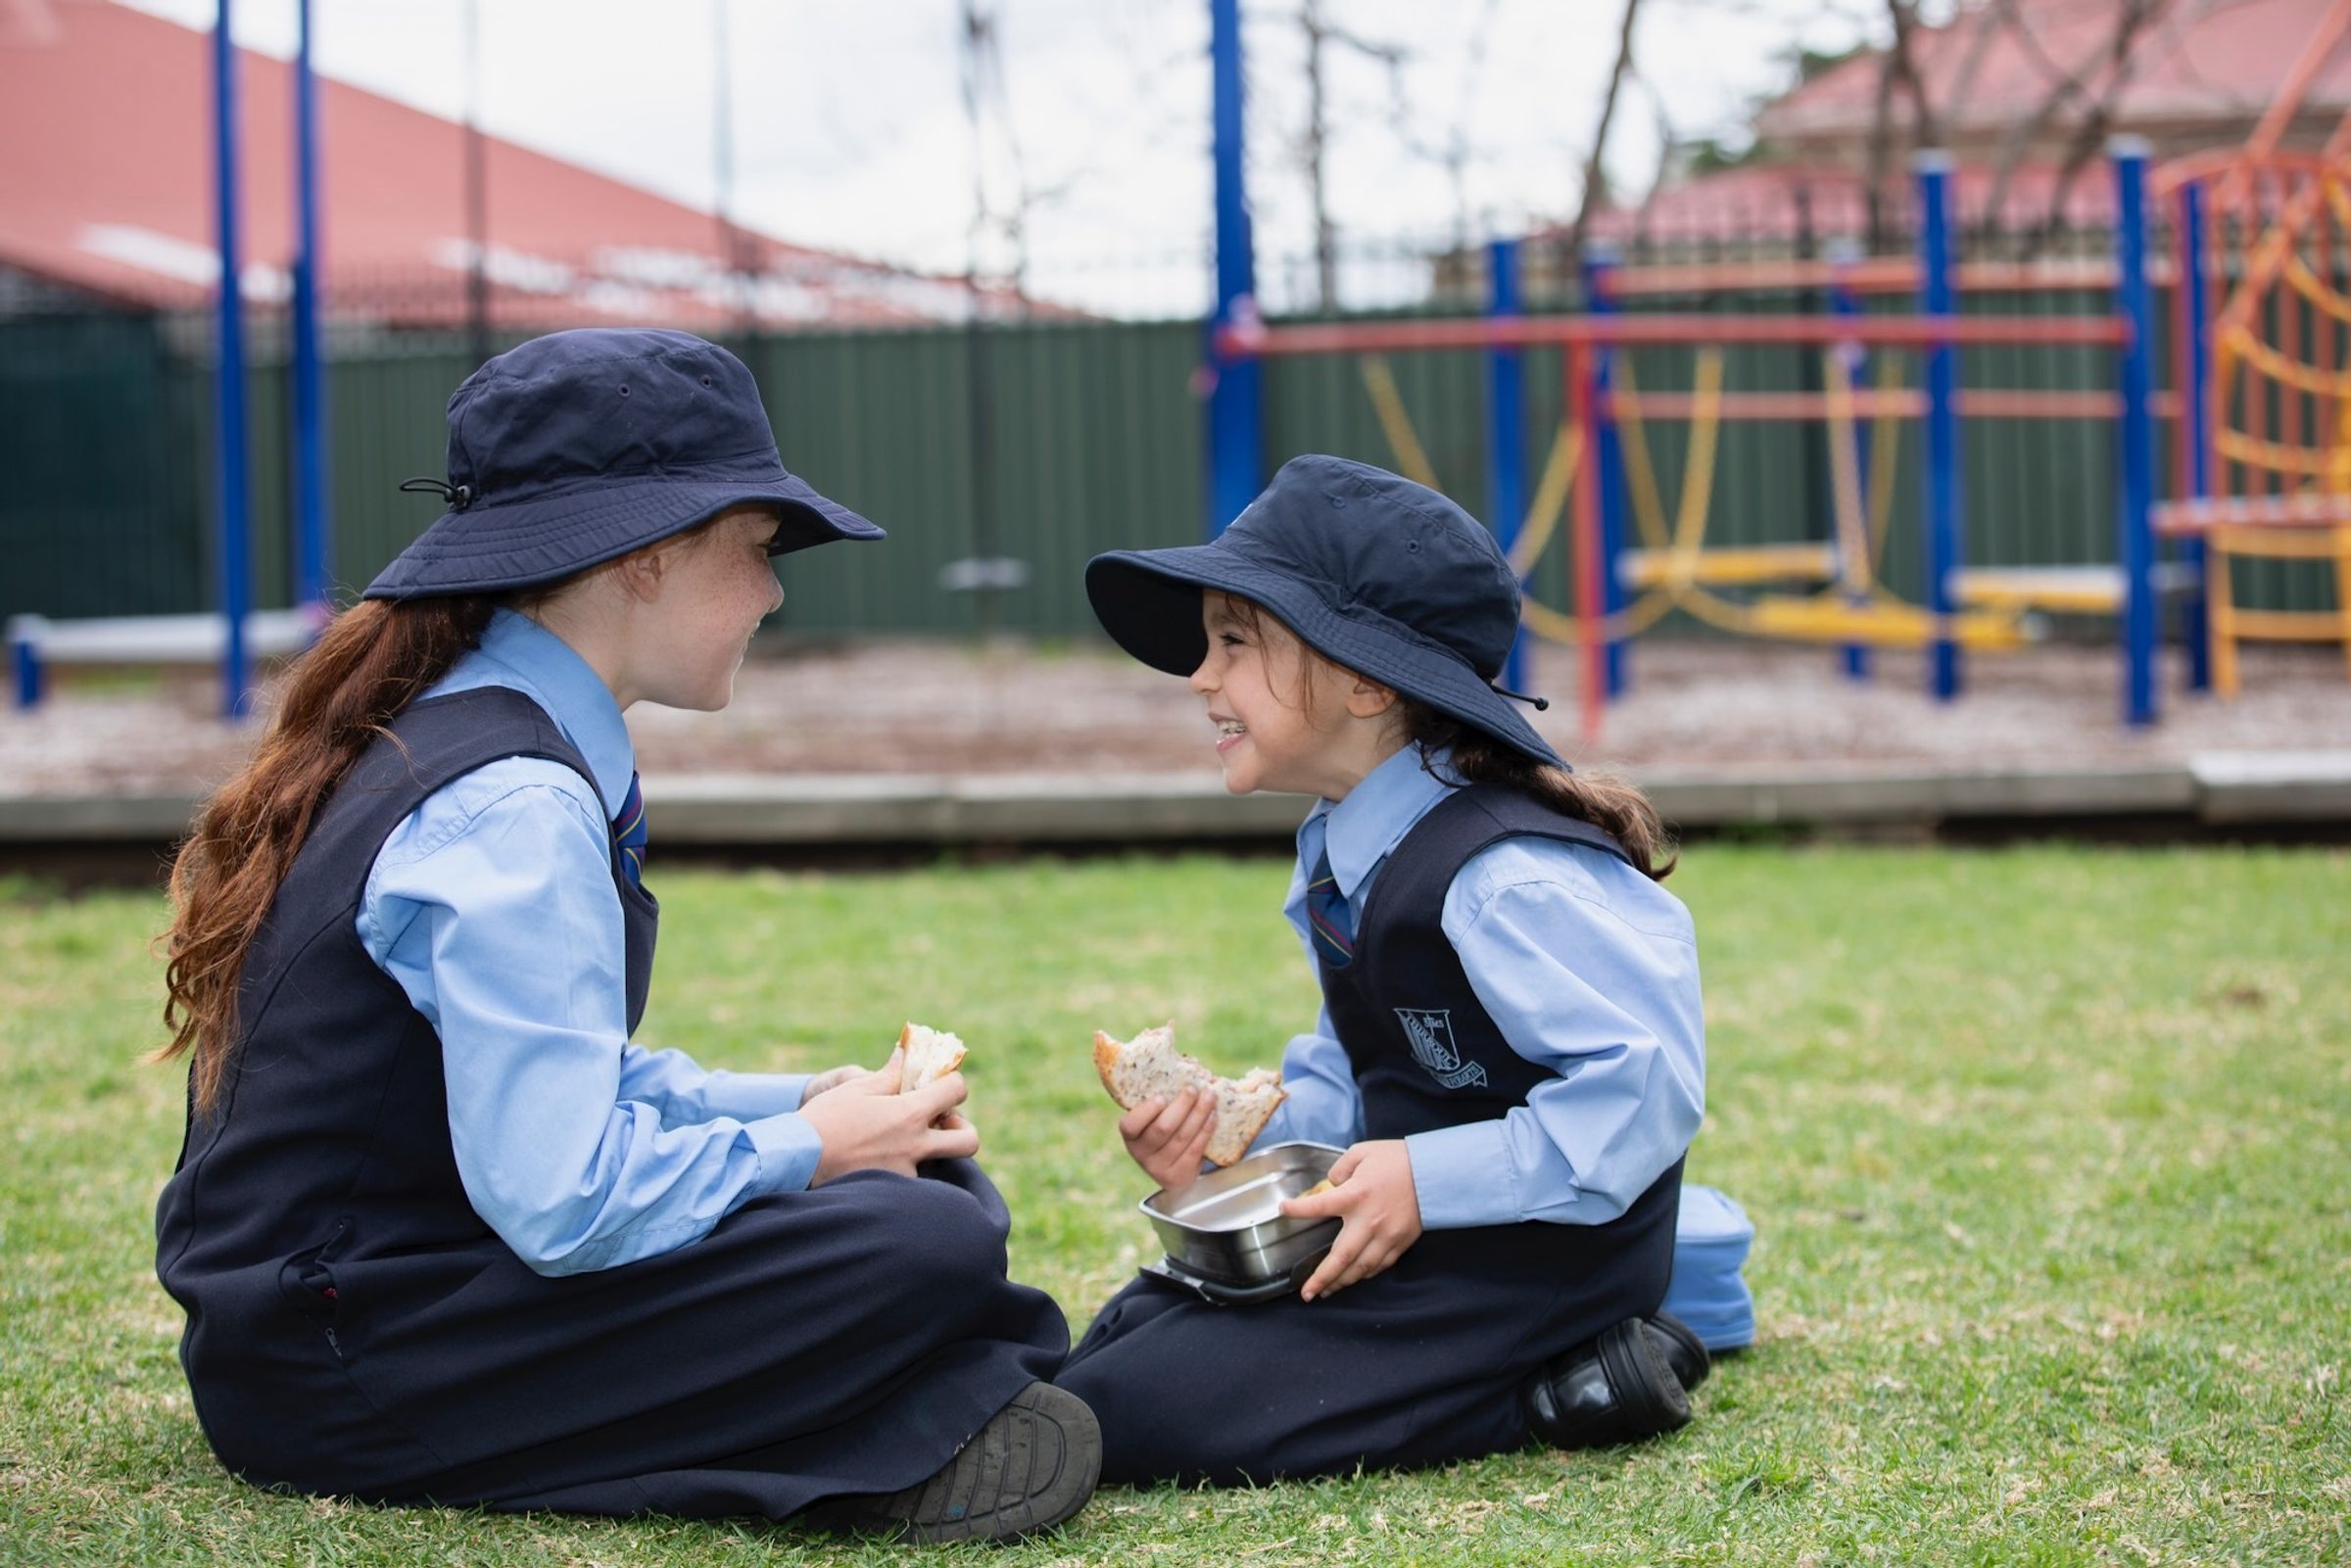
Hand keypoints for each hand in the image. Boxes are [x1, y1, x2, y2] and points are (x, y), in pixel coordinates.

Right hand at [799, 1048, 979, 1183]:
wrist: (796, 1160)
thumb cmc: (825, 1119)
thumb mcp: (856, 1088)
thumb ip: (890, 1074)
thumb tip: (907, 1052)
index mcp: (910, 1114)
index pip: (957, 1091)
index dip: (952, 1083)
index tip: (939, 1085)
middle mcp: (916, 1146)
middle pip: (968, 1140)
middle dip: (962, 1128)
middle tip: (941, 1122)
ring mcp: (906, 1172)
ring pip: (940, 1163)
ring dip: (931, 1150)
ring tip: (905, 1141)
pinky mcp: (893, 1192)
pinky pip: (914, 1179)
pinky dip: (906, 1167)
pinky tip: (883, 1159)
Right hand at [1118, 1086, 1216, 1191]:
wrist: (1173, 1167)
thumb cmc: (1163, 1129)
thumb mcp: (1153, 1118)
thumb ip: (1160, 1101)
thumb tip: (1183, 1067)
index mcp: (1130, 1136)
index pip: (1130, 1125)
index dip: (1146, 1112)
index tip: (1161, 1097)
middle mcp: (1141, 1154)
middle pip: (1162, 1129)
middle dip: (1181, 1106)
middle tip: (1193, 1088)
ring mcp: (1159, 1168)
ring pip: (1182, 1137)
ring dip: (1199, 1114)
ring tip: (1209, 1097)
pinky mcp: (1179, 1176)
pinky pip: (1195, 1149)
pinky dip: (1206, 1130)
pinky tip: (1213, 1116)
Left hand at [1279, 1140, 1422, 1301]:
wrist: (1436, 1173)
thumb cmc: (1397, 1159)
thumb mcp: (1362, 1152)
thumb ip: (1340, 1169)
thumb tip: (1331, 1184)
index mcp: (1356, 1195)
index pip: (1320, 1206)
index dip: (1299, 1210)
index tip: (1284, 1210)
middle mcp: (1369, 1221)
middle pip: (1340, 1257)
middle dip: (1321, 1278)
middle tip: (1306, 1293)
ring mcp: (1386, 1236)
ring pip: (1360, 1268)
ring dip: (1341, 1282)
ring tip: (1326, 1291)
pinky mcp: (1400, 1243)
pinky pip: (1379, 1266)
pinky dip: (1364, 1274)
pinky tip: (1353, 1277)